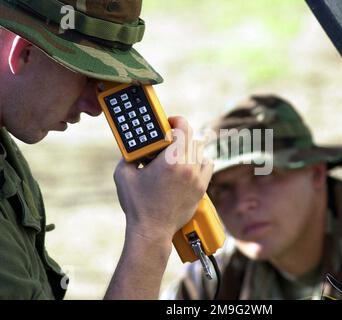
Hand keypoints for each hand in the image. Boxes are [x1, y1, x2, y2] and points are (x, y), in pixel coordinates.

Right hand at [113, 116, 213, 241]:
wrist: (152, 231)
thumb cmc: (137, 205)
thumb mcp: (124, 174)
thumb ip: (129, 155)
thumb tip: (134, 147)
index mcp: (170, 160)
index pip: (182, 128)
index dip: (176, 120)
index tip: (168, 121)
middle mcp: (188, 167)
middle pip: (192, 137)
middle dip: (180, 133)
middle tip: (168, 137)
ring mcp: (197, 178)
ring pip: (200, 150)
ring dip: (189, 146)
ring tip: (176, 152)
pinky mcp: (201, 188)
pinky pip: (208, 165)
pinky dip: (200, 160)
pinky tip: (189, 164)